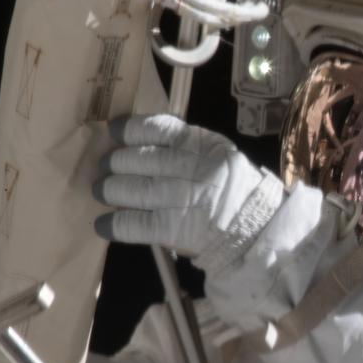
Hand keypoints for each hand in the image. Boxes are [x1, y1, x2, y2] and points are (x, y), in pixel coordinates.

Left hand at [94, 114, 277, 270]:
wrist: (260, 234)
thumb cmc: (238, 195)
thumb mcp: (222, 159)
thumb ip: (190, 150)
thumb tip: (142, 146)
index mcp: (207, 147)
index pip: (161, 130)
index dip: (132, 129)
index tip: (114, 130)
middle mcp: (196, 170)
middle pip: (144, 160)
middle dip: (117, 161)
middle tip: (104, 166)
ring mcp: (186, 201)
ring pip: (137, 189)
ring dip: (112, 189)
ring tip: (102, 190)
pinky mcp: (177, 230)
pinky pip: (137, 224)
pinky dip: (116, 224)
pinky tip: (103, 224)